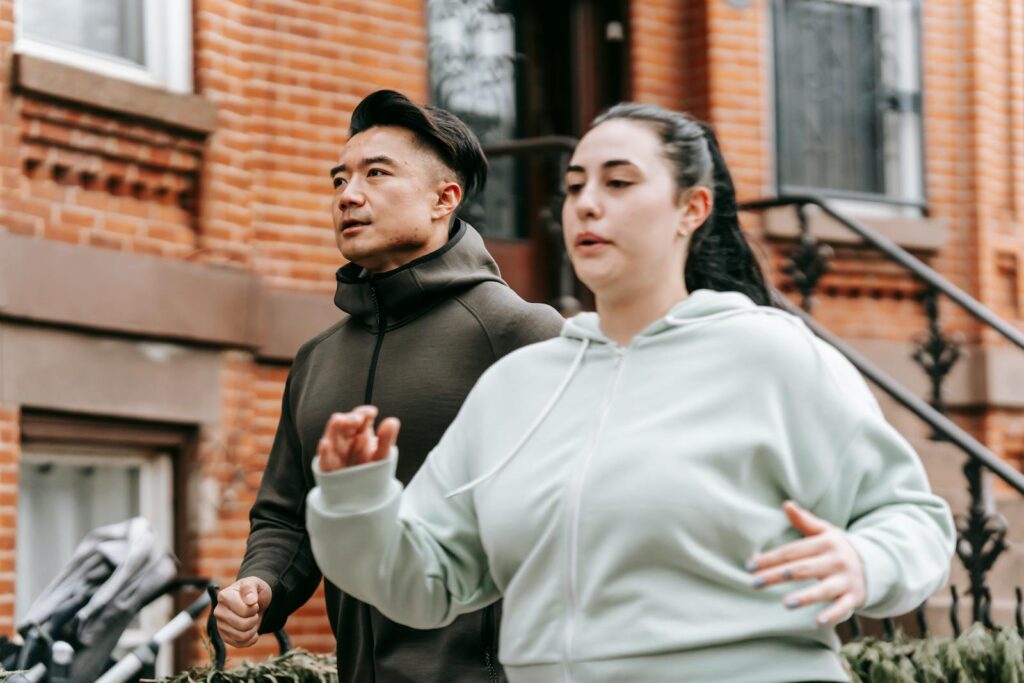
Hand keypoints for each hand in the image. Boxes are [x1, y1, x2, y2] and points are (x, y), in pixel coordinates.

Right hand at [214, 577, 272, 647]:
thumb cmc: (253, 591)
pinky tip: (252, 630)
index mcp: (224, 597)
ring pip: (242, 636)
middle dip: (254, 619)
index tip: (254, 602)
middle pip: (243, 625)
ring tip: (252, 620)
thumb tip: (250, 600)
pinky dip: (251, 639)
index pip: (244, 611)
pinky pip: (240, 644)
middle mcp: (218, 612)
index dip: (254, 608)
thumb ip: (251, 588)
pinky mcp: (224, 637)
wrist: (253, 600)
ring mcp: (220, 625)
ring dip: (253, 629)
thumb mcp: (255, 584)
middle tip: (254, 612)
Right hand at [318, 405, 400, 471]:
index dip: (364, 412)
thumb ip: (387, 439)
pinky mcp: (328, 466)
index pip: (360, 416)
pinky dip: (324, 452)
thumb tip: (392, 421)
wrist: (363, 494)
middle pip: (343, 422)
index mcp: (360, 433)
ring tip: (340, 420)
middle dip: (349, 418)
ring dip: (334, 427)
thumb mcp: (382, 455)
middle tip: (357, 419)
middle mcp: (346, 439)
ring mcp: (335, 451)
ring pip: (331, 435)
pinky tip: (325, 445)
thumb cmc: (371, 470)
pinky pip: (324, 458)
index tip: (371, 413)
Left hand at [747, 501, 865, 625]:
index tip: (750, 566)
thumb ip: (804, 521)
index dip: (770, 558)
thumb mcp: (825, 532)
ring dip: (805, 597)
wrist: (875, 564)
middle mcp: (835, 561)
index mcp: (825, 543)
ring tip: (786, 604)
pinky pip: (843, 608)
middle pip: (802, 569)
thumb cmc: (838, 549)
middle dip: (777, 576)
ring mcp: (845, 580)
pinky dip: (832, 615)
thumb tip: (786, 504)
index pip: (792, 552)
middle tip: (754, 583)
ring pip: (823, 590)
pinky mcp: (854, 597)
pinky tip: (817, 622)